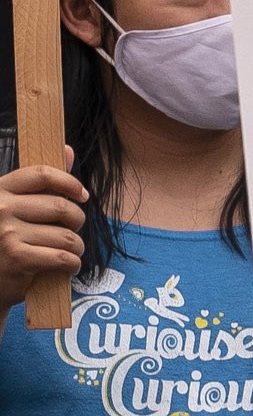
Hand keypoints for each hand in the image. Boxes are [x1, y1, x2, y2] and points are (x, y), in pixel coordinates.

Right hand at [0, 162, 85, 285]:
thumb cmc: (4, 241)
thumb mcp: (14, 207)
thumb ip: (41, 183)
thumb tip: (69, 150)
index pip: (42, 174)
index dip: (69, 183)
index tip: (82, 195)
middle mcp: (0, 208)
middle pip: (62, 207)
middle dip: (76, 221)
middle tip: (72, 230)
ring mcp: (7, 233)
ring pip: (67, 235)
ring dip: (76, 248)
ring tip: (68, 251)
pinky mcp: (17, 258)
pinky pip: (64, 257)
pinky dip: (72, 264)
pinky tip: (66, 265)